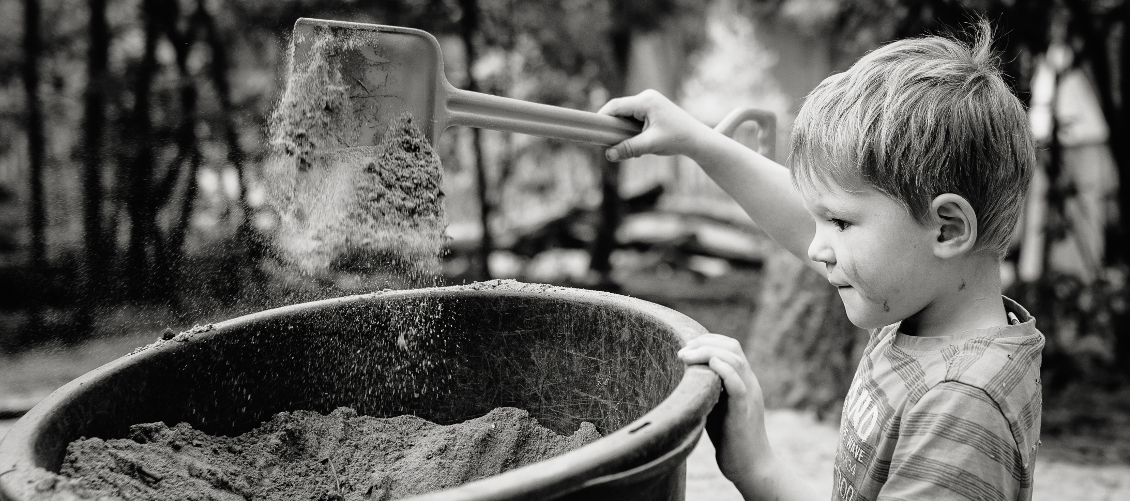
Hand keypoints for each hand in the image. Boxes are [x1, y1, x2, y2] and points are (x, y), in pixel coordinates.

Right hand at [597, 89, 715, 161]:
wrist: (697, 139)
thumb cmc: (677, 139)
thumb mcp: (651, 145)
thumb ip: (629, 148)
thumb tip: (608, 155)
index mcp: (646, 101)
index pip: (616, 106)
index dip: (602, 117)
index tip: (593, 130)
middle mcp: (647, 97)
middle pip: (619, 109)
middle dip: (613, 127)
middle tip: (609, 143)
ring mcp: (649, 102)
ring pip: (626, 115)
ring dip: (623, 130)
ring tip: (631, 146)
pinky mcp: (651, 109)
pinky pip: (633, 117)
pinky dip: (631, 130)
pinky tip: (639, 143)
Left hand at [678, 334, 770, 485]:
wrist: (750, 465)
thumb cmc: (730, 437)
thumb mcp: (717, 404)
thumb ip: (708, 387)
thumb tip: (684, 373)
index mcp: (744, 380)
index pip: (731, 347)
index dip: (708, 340)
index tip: (687, 347)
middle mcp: (749, 383)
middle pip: (733, 347)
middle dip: (704, 343)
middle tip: (682, 352)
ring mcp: (749, 396)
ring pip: (736, 361)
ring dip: (708, 353)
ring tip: (686, 357)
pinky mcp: (744, 412)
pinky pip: (739, 386)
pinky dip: (725, 371)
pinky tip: (711, 365)